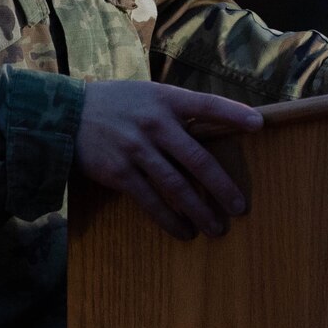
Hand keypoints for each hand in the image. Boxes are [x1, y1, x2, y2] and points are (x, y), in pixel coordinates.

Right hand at [76, 81, 260, 239]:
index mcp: (166, 99)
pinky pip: (150, 201)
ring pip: (176, 186)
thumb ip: (180, 110)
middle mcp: (154, 123)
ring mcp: (136, 149)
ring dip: (199, 210)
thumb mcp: (151, 94)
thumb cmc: (120, 104)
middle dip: (221, 186)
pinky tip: (184, 232)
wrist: (68, 114)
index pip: (207, 104)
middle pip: (197, 158)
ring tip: (217, 228)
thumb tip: (217, 130)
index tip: (259, 125)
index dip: (233, 114)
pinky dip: (170, 220)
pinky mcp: (119, 173)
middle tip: (240, 207)